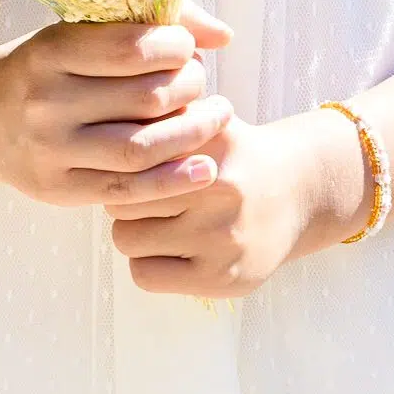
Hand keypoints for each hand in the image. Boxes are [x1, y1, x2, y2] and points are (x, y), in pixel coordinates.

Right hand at [0, 0, 235, 208]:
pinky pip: (127, 190)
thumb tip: (223, 36)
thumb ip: (149, 24)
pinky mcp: (58, 190)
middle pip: (143, 99)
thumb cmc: (47, 66)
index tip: (187, 47)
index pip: (130, 48)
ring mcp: (50, 150)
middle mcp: (46, 101)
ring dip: (192, 134)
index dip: (174, 47)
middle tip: (202, 82)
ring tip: (217, 117)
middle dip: (189, 88)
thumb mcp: (78, 32)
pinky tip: (204, 168)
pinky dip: (174, 181)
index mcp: (50, 51)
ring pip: (140, 148)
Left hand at [103, 108, 339, 298]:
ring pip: (126, 237)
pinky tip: (166, 247)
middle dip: (121, 192)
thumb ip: (158, 114)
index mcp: (212, 138)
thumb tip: (95, 115)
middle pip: (123, 194)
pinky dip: (146, 262)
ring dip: (131, 228)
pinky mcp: (222, 279)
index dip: (117, 154)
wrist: (298, 193)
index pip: (130, 150)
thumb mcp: (206, 120)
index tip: (122, 156)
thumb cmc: (232, 153)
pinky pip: (144, 274)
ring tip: (153, 219)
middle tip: (136, 191)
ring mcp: (222, 237)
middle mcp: (220, 186)